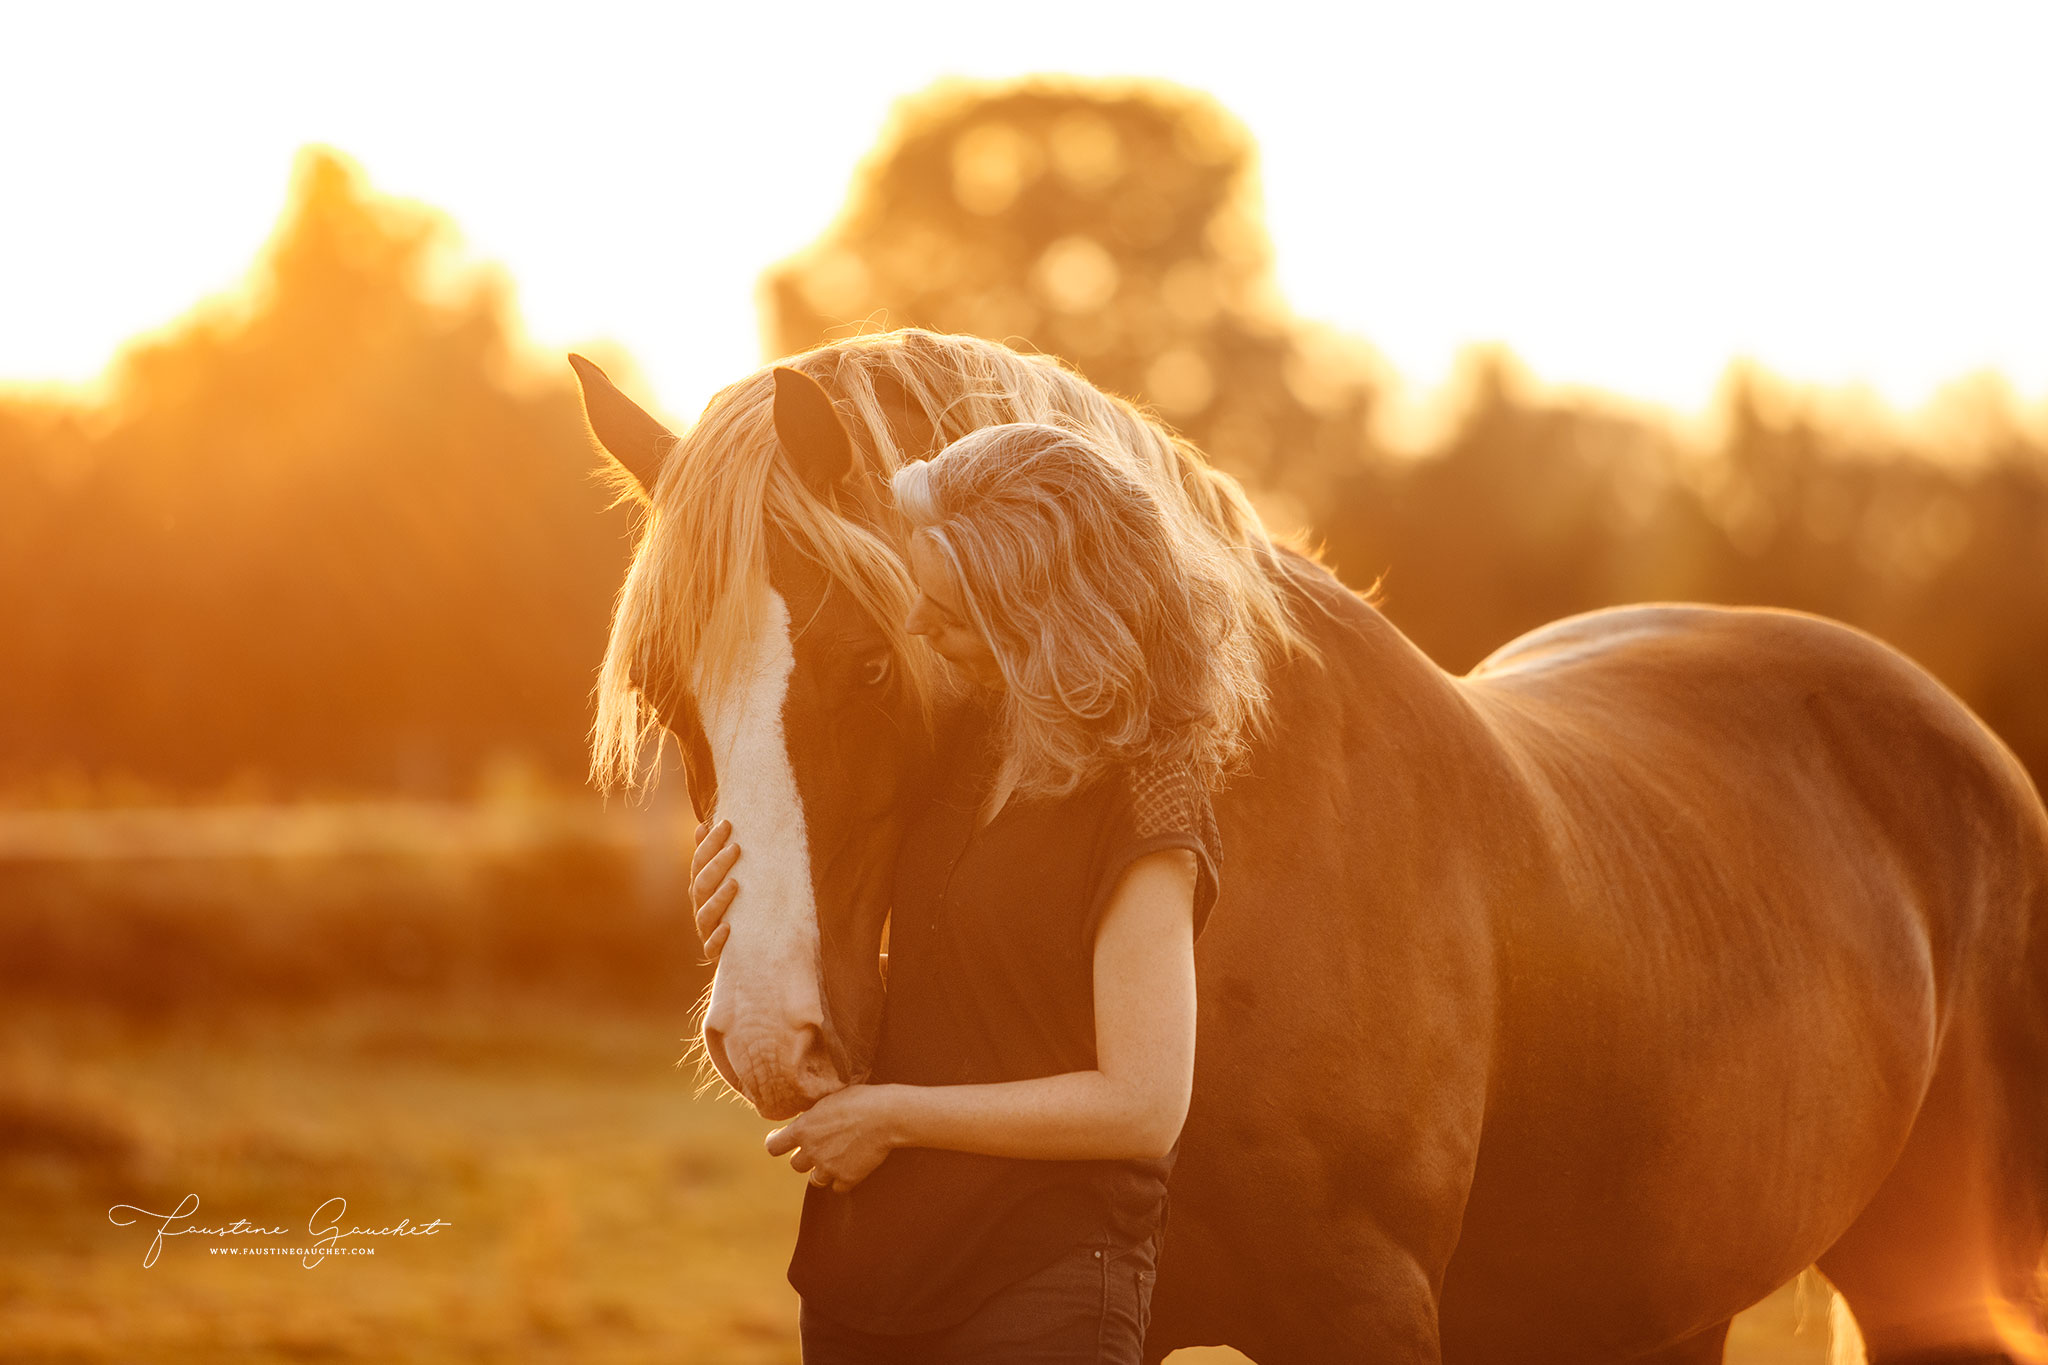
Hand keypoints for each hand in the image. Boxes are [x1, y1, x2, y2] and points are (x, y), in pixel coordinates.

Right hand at [691, 817, 739, 963]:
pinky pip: (713, 947)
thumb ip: (714, 856)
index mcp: (702, 888)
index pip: (700, 862)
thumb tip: (702, 825)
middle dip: (717, 864)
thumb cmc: (738, 905)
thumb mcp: (727, 879)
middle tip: (737, 847)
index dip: (709, 843)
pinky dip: (719, 937)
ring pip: (705, 914)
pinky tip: (730, 927)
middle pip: (701, 884)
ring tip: (735, 883)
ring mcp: (707, 930)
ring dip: (718, 898)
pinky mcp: (716, 952)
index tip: (727, 823)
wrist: (749, 947)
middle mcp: (701, 907)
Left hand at [764, 1084, 899, 1192]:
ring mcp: (828, 1167)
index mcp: (802, 1129)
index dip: (777, 1143)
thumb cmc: (860, 1099)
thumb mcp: (829, 1099)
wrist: (887, 1115)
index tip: (782, 1140)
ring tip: (838, 1157)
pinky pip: (838, 1187)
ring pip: (816, 1180)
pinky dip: (844, 1179)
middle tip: (820, 1147)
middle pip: (795, 1165)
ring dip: (823, 1171)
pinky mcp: (847, 1178)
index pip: (773, 1146)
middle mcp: (811, 1151)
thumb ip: (813, 1115)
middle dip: (806, 1157)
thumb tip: (806, 1117)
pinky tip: (853, 1166)